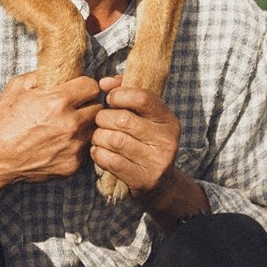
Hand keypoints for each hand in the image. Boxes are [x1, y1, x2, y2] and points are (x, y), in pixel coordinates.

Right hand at [0, 71, 101, 189]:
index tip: (80, 90)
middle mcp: (70, 124)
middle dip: (88, 105)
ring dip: (85, 125)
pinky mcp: (72, 165)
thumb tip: (60, 69)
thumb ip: (42, 74)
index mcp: (58, 101)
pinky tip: (61, 143)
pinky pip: (85, 149)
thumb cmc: (4, 121)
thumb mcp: (17, 87)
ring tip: (68, 126)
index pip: (92, 86)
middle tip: (76, 107)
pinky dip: (77, 145)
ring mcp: (73, 146)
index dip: (85, 86)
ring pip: (94, 129)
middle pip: (98, 108)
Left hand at [90, 76, 180, 198]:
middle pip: (124, 120)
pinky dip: (98, 154)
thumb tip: (104, 82)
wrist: (160, 183)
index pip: (142, 98)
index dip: (120, 95)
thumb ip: (126, 92)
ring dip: (98, 136)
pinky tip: (98, 151)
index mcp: (168, 120)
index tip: (110, 99)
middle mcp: (167, 140)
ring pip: (115, 140)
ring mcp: (157, 162)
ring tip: (98, 136)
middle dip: (104, 118)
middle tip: (100, 121)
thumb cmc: (144, 140)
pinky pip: (111, 161)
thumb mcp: (144, 116)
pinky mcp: (144, 180)